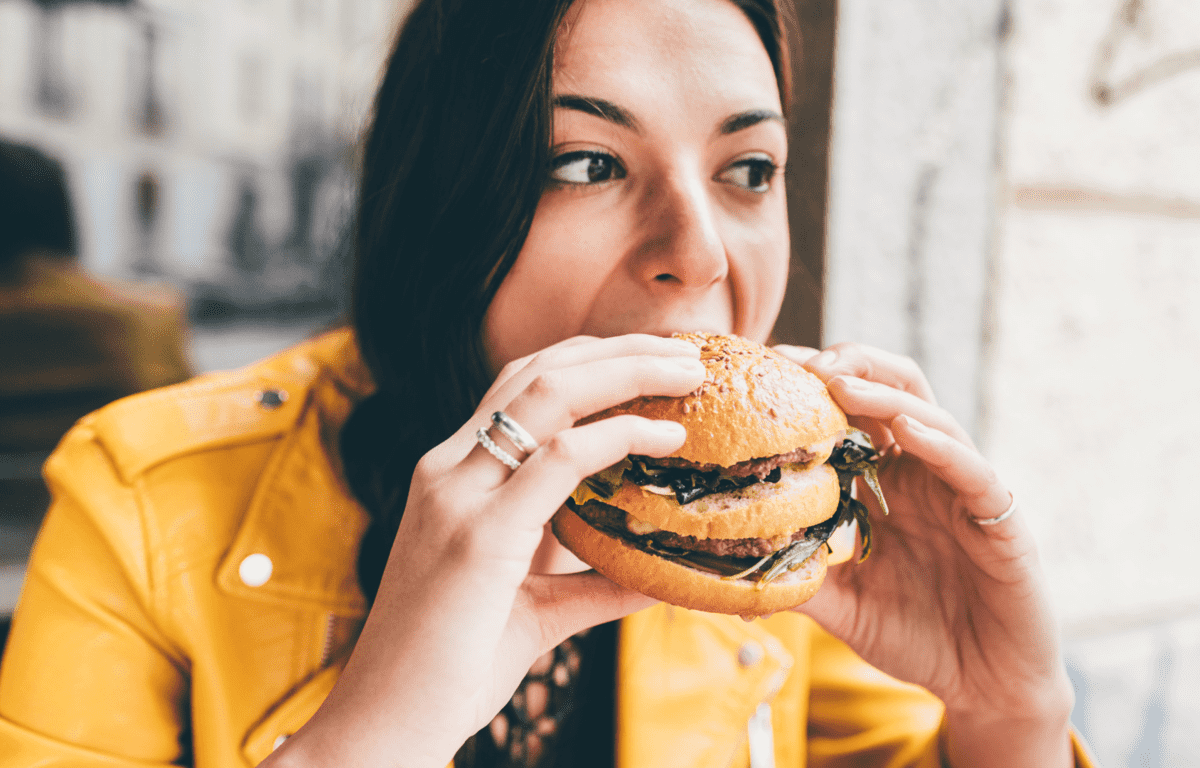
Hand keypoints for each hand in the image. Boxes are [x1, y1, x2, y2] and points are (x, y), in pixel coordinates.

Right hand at [266, 334, 705, 767]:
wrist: (385, 723)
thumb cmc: (452, 667)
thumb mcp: (534, 608)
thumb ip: (592, 583)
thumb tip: (659, 575)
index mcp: (453, 478)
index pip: (520, 387)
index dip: (589, 360)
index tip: (653, 360)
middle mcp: (449, 471)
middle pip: (538, 370)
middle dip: (618, 349)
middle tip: (688, 350)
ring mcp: (458, 496)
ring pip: (548, 393)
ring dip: (627, 371)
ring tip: (689, 372)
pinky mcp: (479, 535)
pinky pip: (558, 459)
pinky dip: (620, 437)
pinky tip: (666, 439)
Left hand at [775, 342, 1074, 767]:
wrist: (985, 687)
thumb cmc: (918, 638)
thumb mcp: (843, 606)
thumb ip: (799, 580)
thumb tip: (732, 568)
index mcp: (887, 485)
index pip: (851, 417)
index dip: (814, 389)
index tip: (768, 370)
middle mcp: (924, 476)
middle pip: (893, 393)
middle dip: (850, 366)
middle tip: (801, 363)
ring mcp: (963, 491)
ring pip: (930, 418)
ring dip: (883, 396)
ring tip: (840, 382)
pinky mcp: (1000, 518)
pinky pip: (972, 470)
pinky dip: (940, 445)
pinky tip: (906, 431)